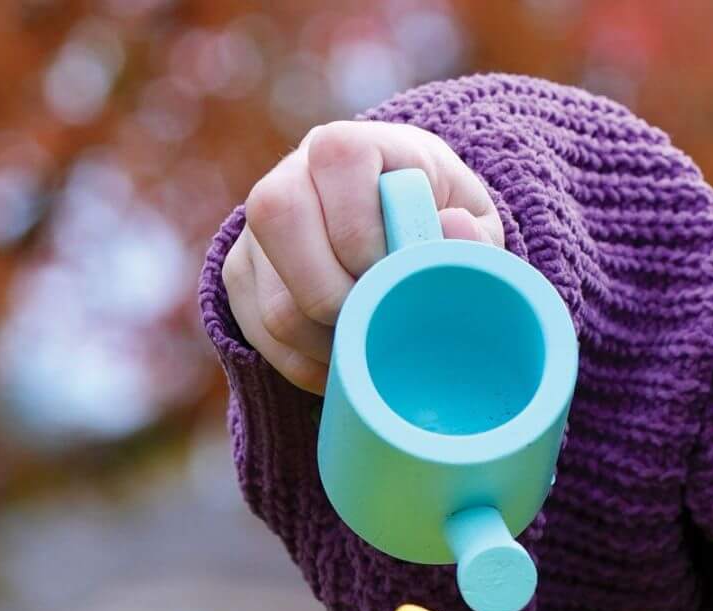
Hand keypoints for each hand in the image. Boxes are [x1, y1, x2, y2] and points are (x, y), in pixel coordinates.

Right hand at [221, 121, 503, 394]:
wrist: (387, 234)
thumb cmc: (432, 225)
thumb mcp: (469, 220)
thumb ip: (472, 232)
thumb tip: (450, 232)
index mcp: (348, 144)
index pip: (337, 163)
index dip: (366, 231)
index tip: (397, 274)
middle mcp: (289, 175)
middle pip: (280, 221)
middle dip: (337, 296)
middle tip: (376, 321)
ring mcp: (255, 230)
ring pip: (274, 301)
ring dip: (323, 342)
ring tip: (363, 350)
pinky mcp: (240, 275)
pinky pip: (259, 332)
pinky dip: (302, 363)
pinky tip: (338, 363)